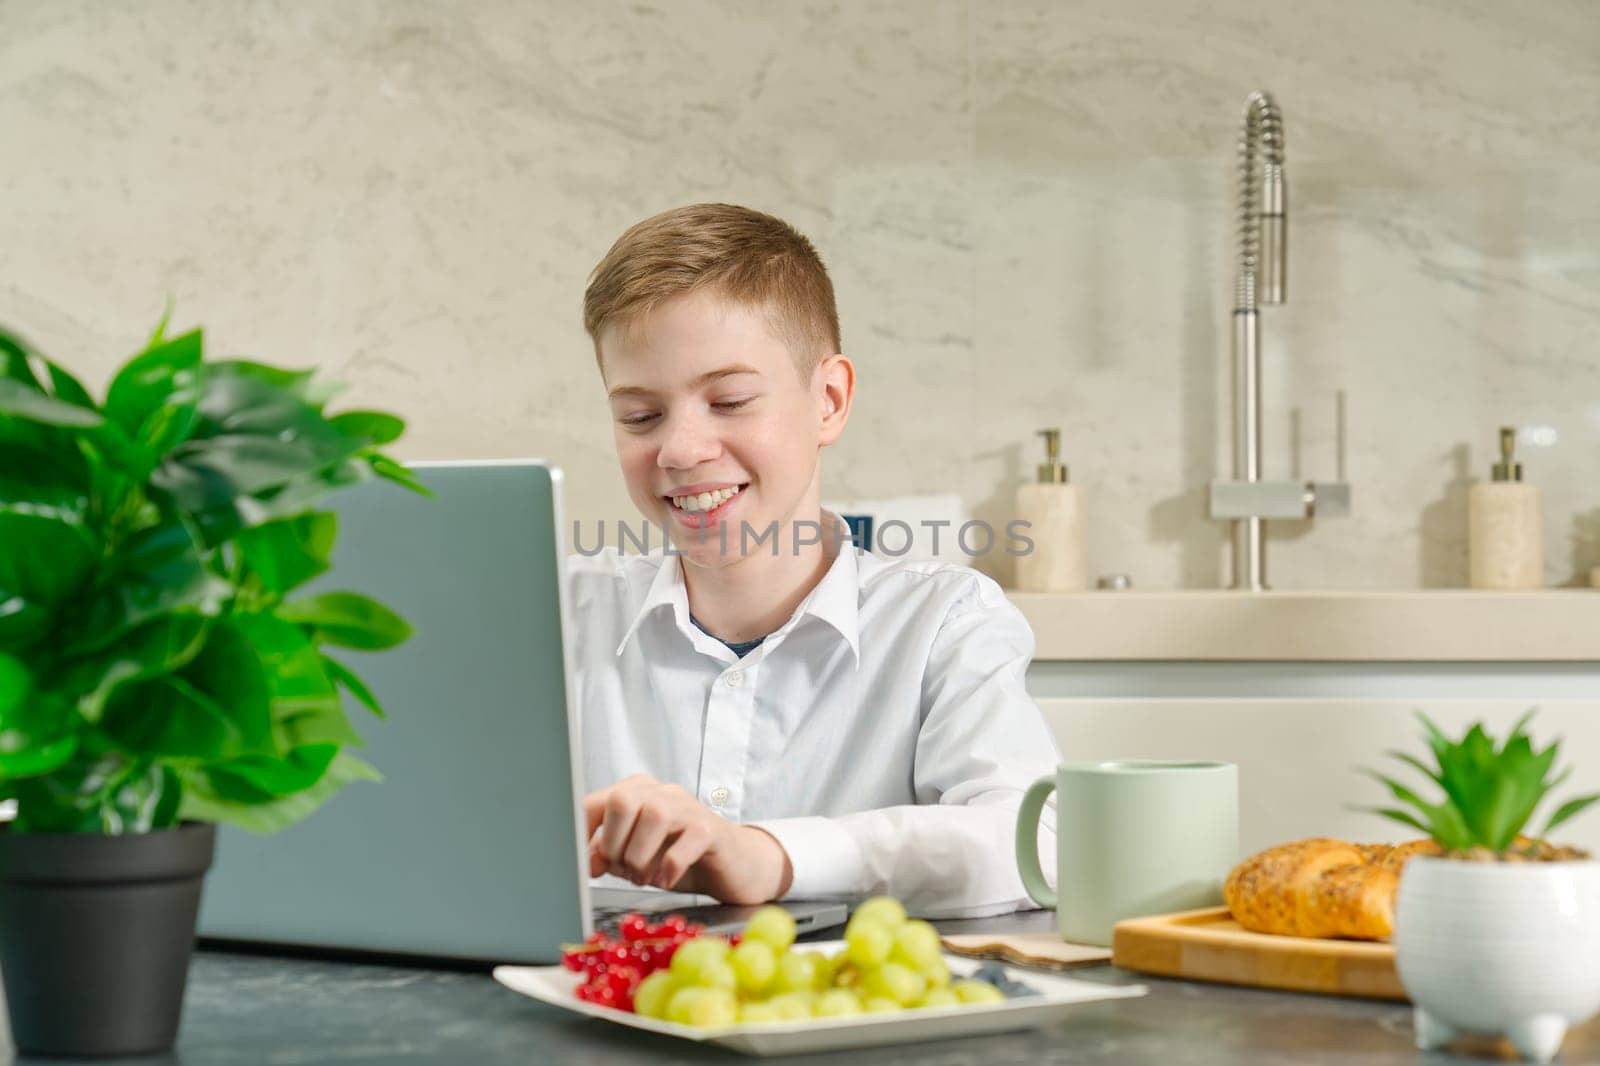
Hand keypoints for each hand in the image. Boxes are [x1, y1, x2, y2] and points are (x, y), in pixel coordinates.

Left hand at [583, 774, 793, 903]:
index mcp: (638, 793)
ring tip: (643, 877)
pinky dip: (668, 868)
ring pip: (654, 816)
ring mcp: (688, 808)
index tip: (585, 864)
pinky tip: (666, 879)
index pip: (597, 802)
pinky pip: (684, 843)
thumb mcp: (637, 856)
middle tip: (623, 869)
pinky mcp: (711, 829)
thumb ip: (609, 854)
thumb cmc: (680, 856)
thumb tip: (585, 860)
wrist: (735, 865)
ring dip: (640, 857)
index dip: (583, 834)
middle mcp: (662, 793)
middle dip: (614, 844)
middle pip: (622, 801)